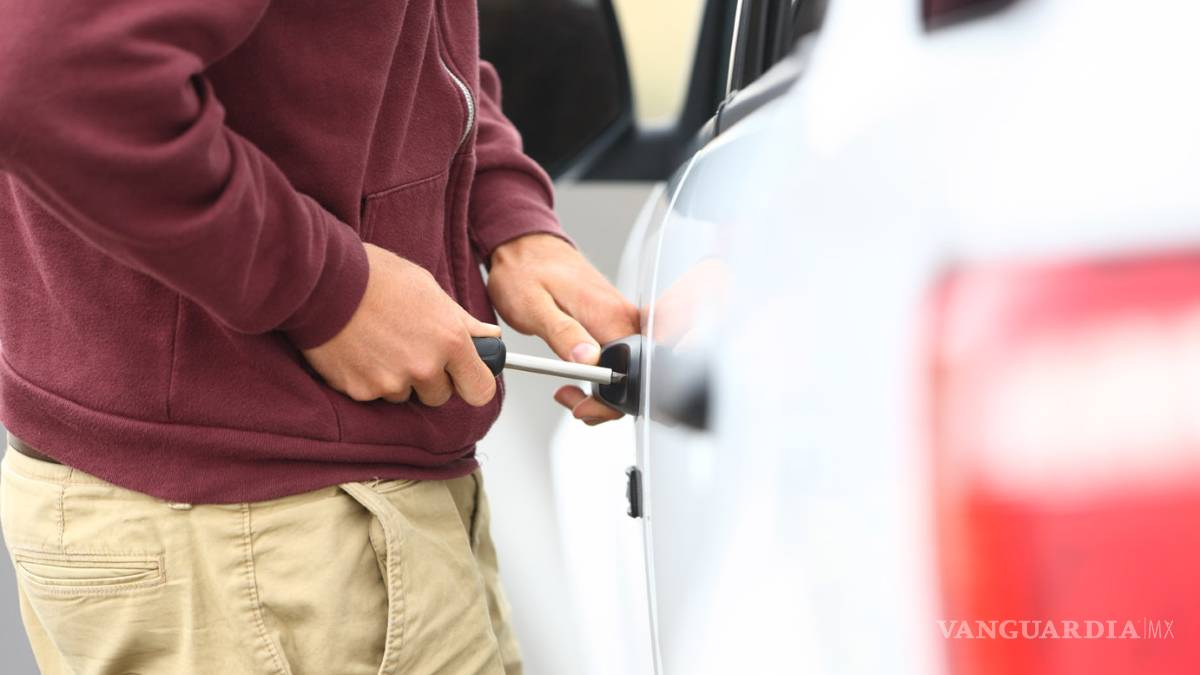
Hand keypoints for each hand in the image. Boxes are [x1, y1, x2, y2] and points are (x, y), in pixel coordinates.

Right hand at [303, 243, 499, 405]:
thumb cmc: (376, 276)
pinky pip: (374, 394)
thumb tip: (489, 337)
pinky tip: (360, 349)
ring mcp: (391, 383)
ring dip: (398, 378)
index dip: (473, 383)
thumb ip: (462, 322)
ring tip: (379, 342)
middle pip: (440, 396)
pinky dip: (368, 378)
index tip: (466, 376)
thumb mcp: (429, 290)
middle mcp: (424, 368)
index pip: (481, 390)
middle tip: (410, 347)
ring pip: (405, 395)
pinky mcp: (360, 391)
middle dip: (431, 379)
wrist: (322, 280)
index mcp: (450, 341)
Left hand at [487, 234, 639, 424]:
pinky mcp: (613, 320)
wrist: (525, 245)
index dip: (606, 400)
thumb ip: (563, 334)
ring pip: (626, 369)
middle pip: (633, 376)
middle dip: (604, 401)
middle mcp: (623, 316)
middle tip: (568, 398)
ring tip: (566, 389)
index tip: (578, 403)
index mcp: (609, 315)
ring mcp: (621, 318)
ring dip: (600, 390)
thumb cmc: (525, 271)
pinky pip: (618, 356)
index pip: (628, 373)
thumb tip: (588, 361)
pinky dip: (599, 373)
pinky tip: (576, 372)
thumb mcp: (534, 306)